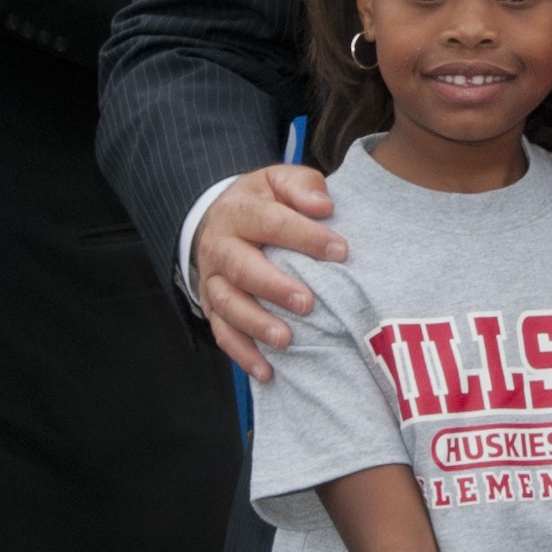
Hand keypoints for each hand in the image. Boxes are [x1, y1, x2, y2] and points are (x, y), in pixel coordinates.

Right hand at [194, 163, 348, 380]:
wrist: (219, 217)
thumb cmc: (263, 202)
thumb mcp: (279, 181)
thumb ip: (302, 186)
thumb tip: (323, 206)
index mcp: (239, 211)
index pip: (271, 222)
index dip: (305, 236)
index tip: (340, 251)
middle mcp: (220, 246)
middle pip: (242, 267)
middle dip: (274, 287)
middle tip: (308, 303)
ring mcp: (212, 279)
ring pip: (228, 305)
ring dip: (256, 324)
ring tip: (286, 340)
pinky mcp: (211, 306)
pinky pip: (222, 333)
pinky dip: (242, 354)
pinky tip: (266, 371)